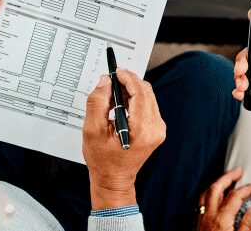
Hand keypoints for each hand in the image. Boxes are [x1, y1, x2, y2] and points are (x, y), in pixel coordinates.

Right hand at [83, 69, 165, 209]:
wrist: (114, 179)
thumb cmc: (103, 160)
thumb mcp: (92, 130)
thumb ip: (98, 102)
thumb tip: (105, 82)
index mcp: (142, 129)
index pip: (140, 92)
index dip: (128, 78)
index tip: (116, 71)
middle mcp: (155, 128)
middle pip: (146, 92)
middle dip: (128, 83)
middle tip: (111, 82)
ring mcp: (158, 129)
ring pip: (148, 96)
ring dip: (131, 90)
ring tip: (113, 95)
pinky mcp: (156, 129)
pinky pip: (148, 105)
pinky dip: (135, 100)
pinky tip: (121, 105)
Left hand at [197, 167, 250, 230]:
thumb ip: (247, 224)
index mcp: (221, 218)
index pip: (236, 196)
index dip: (249, 188)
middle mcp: (209, 215)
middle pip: (216, 188)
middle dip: (228, 176)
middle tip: (238, 171)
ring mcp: (201, 219)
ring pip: (206, 193)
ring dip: (217, 183)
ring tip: (225, 179)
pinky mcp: (196, 224)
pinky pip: (200, 202)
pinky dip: (207, 194)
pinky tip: (212, 196)